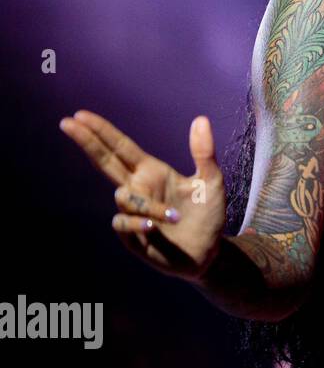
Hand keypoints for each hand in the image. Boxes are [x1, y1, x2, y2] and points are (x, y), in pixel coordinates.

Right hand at [59, 110, 226, 280]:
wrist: (210, 252)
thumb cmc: (208, 215)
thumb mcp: (212, 180)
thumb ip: (204, 152)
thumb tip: (201, 119)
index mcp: (152, 172)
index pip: (121, 147)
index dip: (101, 131)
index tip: (80, 115)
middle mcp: (138, 189)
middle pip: (105, 162)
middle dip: (87, 142)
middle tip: (67, 122)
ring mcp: (133, 212)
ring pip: (123, 198)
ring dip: (146, 204)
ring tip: (174, 216)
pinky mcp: (132, 236)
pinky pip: (123, 223)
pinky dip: (137, 222)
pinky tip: (154, 226)